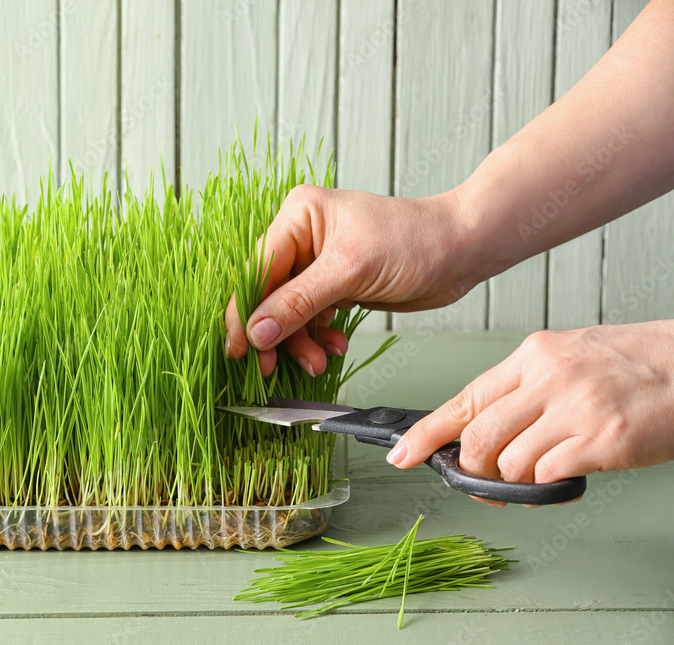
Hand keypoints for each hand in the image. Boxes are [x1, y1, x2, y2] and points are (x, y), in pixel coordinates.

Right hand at [224, 184, 475, 374]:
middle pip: (269, 295)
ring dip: (300, 342)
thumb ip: (299, 302)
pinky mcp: (336, 285)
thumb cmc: (415, 241)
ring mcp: (319, 263)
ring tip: (319, 360)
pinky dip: (319, 337)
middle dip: (277, 333)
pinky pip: (311, 319)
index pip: (257, 270)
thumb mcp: (350, 271)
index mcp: (299, 216)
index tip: (239, 349)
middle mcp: (303, 237)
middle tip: (273, 369)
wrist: (463, 251)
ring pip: (289, 313)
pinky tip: (334, 345)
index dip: (246, 312)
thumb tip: (257, 331)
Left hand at [388, 322, 673, 504]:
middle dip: (472, 469)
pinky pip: (547, 475)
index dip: (427, 433)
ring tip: (540, 471)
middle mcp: (548, 379)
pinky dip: (547, 485)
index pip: (463, 399)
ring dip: (515, 479)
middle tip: (486, 480)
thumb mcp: (566, 358)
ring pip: (509, 462)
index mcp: (531, 356)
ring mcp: (575, 409)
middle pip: (478, 438)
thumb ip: (523, 390)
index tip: (403, 454)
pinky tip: (566, 474)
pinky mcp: (602, 440)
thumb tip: (479, 430)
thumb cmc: (632, 364)